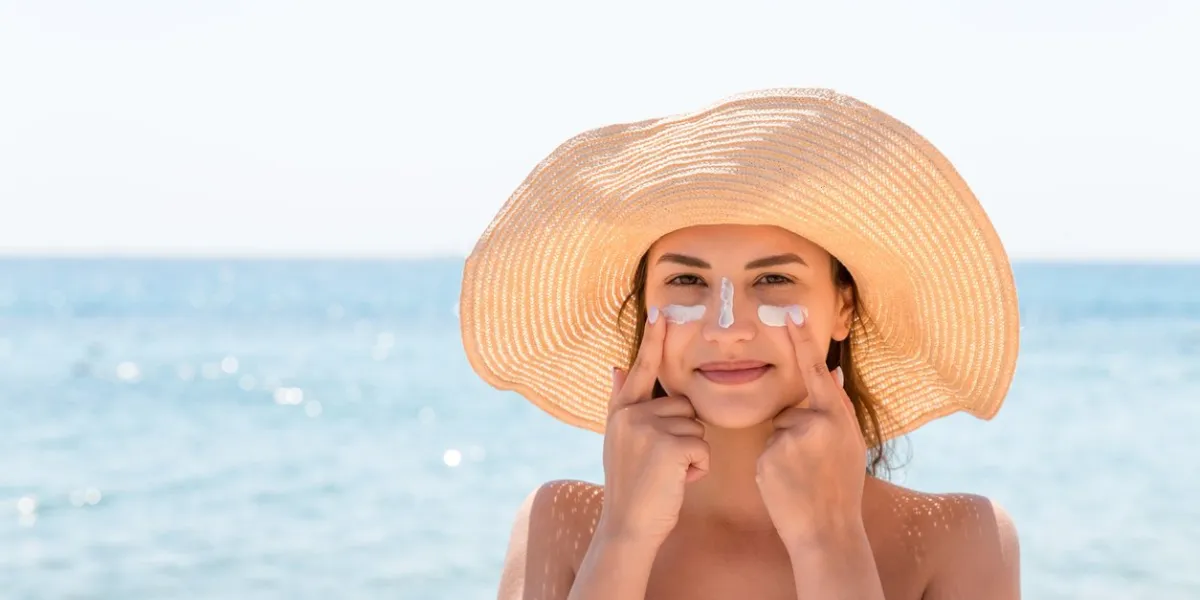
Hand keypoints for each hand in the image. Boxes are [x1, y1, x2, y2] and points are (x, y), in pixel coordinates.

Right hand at [598, 307, 710, 546]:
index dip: (653, 340)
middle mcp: (633, 414)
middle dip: (685, 435)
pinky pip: (703, 447)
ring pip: (697, 427)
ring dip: (692, 454)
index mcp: (622, 411)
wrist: (628, 526)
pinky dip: (698, 468)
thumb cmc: (631, 487)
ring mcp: (650, 428)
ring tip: (668, 474)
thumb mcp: (619, 440)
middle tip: (663, 464)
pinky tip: (678, 481)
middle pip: (685, 406)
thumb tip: (618, 365)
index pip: (643, 368)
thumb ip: (623, 402)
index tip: (661, 310)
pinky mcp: (670, 445)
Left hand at [756, 309, 868, 548]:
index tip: (790, 312)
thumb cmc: (840, 488)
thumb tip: (829, 373)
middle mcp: (817, 421)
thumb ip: (837, 409)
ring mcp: (792, 437)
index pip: (816, 370)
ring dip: (784, 451)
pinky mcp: (770, 455)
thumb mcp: (850, 445)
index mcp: (838, 416)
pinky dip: (772, 466)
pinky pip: (765, 450)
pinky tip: (787, 484)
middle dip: (795, 434)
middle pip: (790, 412)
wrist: (828, 530)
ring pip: (777, 431)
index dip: (803, 340)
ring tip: (802, 477)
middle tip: (814, 468)